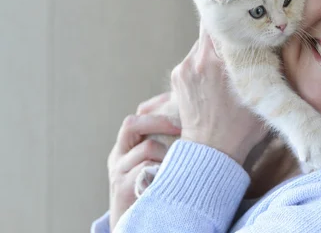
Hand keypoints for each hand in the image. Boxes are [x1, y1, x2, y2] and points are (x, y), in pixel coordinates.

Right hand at [107, 93, 180, 230]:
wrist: (138, 226)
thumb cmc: (154, 191)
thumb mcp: (157, 164)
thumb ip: (165, 145)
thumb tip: (193, 121)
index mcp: (125, 147)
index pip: (138, 116)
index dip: (159, 108)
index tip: (183, 107)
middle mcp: (118, 156)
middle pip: (133, 123)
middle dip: (161, 121)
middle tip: (182, 126)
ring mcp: (117, 172)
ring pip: (147, 147)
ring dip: (169, 154)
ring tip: (180, 165)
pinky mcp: (122, 188)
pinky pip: (146, 169)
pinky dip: (163, 171)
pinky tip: (171, 177)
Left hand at [172, 26, 266, 164]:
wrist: (211, 151)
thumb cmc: (241, 127)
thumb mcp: (262, 96)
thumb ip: (265, 69)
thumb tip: (273, 48)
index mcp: (218, 60)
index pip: (218, 23)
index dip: (230, 19)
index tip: (240, 19)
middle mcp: (197, 60)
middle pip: (210, 33)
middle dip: (225, 37)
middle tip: (239, 44)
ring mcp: (183, 69)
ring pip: (200, 47)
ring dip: (213, 52)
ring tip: (226, 68)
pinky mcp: (177, 78)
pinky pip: (192, 61)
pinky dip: (203, 65)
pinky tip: (214, 81)